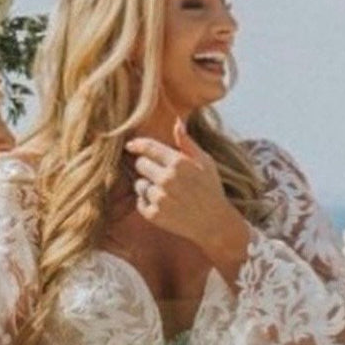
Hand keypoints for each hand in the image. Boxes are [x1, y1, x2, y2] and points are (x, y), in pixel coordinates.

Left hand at [126, 121, 248, 267]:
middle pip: (140, 164)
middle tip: (161, 174)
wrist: (214, 223)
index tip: (131, 145)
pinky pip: (140, 201)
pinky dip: (147, 202)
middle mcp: (167, 180)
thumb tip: (177, 122)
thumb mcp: (205, 162)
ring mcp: (159, 198)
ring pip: (139, 184)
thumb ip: (187, 143)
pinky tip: (164, 203)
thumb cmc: (211, 189)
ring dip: (148, 186)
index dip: (137, 145)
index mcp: (179, 163)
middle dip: (147, 166)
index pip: (149, 148)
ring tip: (166, 192)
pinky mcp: (154, 215)